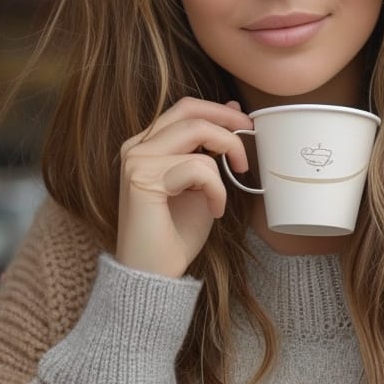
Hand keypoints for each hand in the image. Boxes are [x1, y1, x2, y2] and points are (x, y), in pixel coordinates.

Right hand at [115, 97, 252, 277]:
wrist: (152, 275)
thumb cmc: (174, 234)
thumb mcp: (201, 184)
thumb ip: (210, 149)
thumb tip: (232, 109)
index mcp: (145, 145)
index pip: (184, 108)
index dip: (220, 112)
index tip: (246, 126)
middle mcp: (135, 147)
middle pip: (190, 111)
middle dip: (229, 124)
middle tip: (248, 150)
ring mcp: (136, 161)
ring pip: (197, 133)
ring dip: (224, 163)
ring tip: (222, 197)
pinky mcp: (142, 180)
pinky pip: (198, 167)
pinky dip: (217, 190)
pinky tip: (214, 211)